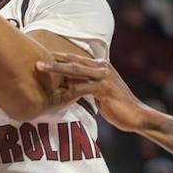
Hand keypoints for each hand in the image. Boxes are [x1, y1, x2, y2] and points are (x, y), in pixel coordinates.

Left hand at [34, 53, 153, 131]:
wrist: (137, 115)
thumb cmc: (117, 106)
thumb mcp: (98, 93)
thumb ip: (85, 85)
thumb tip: (68, 83)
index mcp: (101, 66)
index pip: (76, 59)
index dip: (59, 58)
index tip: (42, 56)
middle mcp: (102, 67)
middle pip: (73, 61)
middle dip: (54, 59)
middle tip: (35, 58)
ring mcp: (104, 77)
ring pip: (75, 71)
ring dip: (56, 69)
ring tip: (40, 67)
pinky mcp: (105, 89)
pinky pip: (83, 87)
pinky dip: (70, 88)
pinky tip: (56, 90)